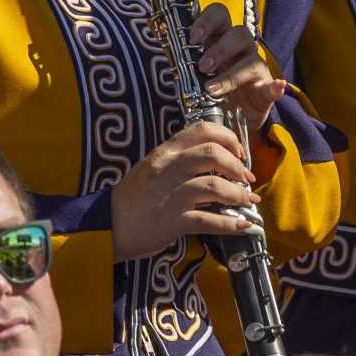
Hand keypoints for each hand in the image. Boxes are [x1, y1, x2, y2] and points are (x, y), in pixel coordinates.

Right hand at [109, 121, 260, 260]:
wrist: (108, 225)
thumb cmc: (135, 197)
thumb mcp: (154, 167)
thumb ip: (181, 159)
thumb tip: (219, 160)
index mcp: (165, 151)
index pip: (203, 130)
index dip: (229, 137)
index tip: (239, 152)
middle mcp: (168, 168)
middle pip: (212, 154)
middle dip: (237, 166)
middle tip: (246, 178)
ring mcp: (169, 195)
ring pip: (213, 186)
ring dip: (237, 194)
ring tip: (246, 200)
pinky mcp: (171, 222)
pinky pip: (207, 220)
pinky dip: (230, 223)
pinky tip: (243, 224)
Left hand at [188, 1, 284, 130]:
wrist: (229, 119)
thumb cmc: (208, 88)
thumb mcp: (191, 69)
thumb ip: (177, 50)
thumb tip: (150, 24)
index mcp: (220, 39)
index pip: (220, 15)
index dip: (207, 21)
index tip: (192, 37)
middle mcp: (240, 50)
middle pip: (239, 33)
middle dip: (220, 48)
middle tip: (202, 66)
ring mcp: (255, 70)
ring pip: (251, 60)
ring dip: (231, 73)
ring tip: (211, 89)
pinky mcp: (266, 91)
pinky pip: (274, 87)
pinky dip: (276, 86)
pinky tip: (277, 86)